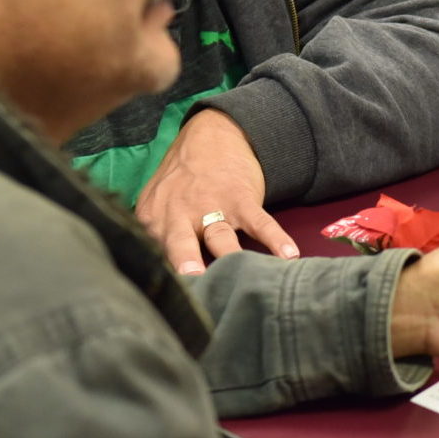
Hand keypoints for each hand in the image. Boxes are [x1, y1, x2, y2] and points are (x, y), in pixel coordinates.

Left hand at [139, 108, 295, 274]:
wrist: (211, 136)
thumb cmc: (181, 181)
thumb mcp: (155, 204)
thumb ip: (152, 237)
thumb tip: (150, 277)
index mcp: (155, 219)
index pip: (153, 254)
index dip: (160, 279)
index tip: (168, 300)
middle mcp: (181, 213)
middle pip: (180, 243)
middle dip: (185, 262)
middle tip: (191, 279)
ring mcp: (214, 206)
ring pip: (220, 236)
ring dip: (227, 254)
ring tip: (238, 274)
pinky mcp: (242, 199)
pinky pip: (260, 222)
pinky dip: (276, 239)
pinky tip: (288, 256)